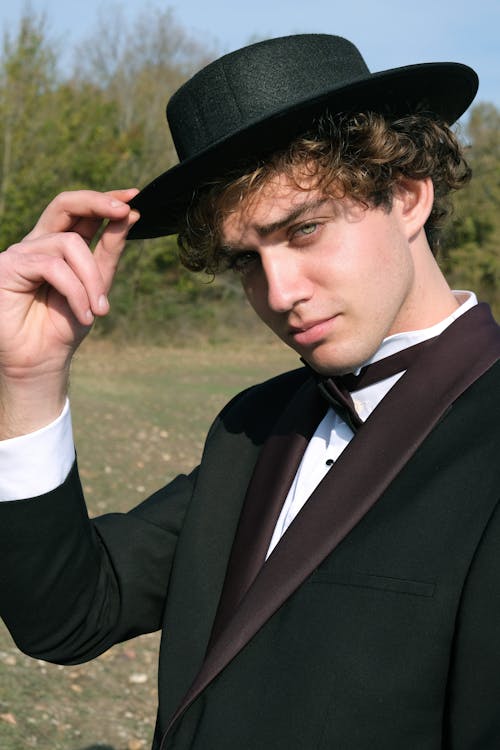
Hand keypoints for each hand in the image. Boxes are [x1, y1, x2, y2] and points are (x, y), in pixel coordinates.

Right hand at [0, 189, 139, 436]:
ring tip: (99, 311)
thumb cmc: (65, 326)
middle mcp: (37, 243)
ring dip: (92, 279)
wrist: (42, 361)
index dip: (105, 199)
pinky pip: (53, 267)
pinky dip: (76, 292)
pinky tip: (84, 314)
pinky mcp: (7, 267)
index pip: (80, 211)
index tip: (134, 198)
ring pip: (69, 244)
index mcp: (58, 246)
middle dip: (98, 203)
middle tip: (125, 212)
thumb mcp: (96, 287)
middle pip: (65, 204)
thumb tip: (130, 215)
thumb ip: (108, 252)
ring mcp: (20, 252)